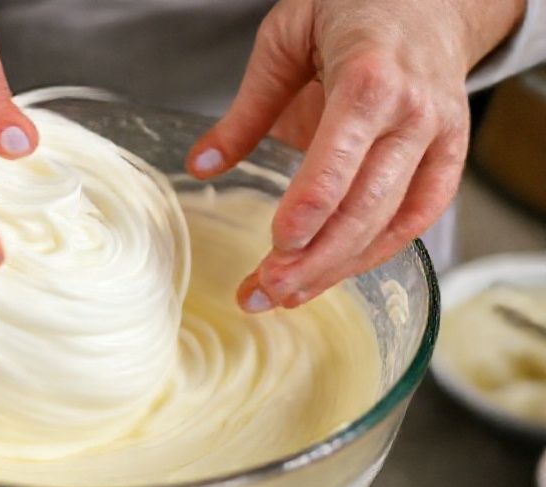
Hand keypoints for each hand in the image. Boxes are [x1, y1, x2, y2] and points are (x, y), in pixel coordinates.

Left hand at [186, 0, 524, 311]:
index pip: (340, 159)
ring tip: (287, 295)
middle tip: (265, 292)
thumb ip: (245, 111)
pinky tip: (335, 274)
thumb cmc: (351, 11)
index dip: (309, 208)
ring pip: (391, 221)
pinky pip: (417, 218)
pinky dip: (377, 252)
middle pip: (366, 205)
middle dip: (314, 258)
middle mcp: (411, 115)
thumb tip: (201, 166)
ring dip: (338, 267)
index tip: (275, 246)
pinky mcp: (448, 158)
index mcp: (369, 79)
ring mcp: (438, 139)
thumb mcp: (284, 42)